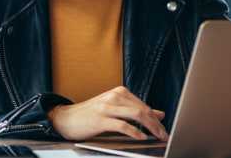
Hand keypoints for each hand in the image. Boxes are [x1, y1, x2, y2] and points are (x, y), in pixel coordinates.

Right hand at [48, 86, 168, 140]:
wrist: (66, 118)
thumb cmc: (90, 115)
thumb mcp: (115, 109)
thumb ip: (136, 110)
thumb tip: (159, 114)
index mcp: (120, 92)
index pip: (144, 105)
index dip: (156, 118)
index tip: (164, 128)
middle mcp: (115, 96)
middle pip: (143, 110)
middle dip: (156, 124)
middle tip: (164, 135)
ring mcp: (107, 107)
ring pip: (136, 115)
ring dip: (150, 127)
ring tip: (157, 136)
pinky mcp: (100, 119)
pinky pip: (122, 125)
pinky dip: (134, 132)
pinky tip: (141, 137)